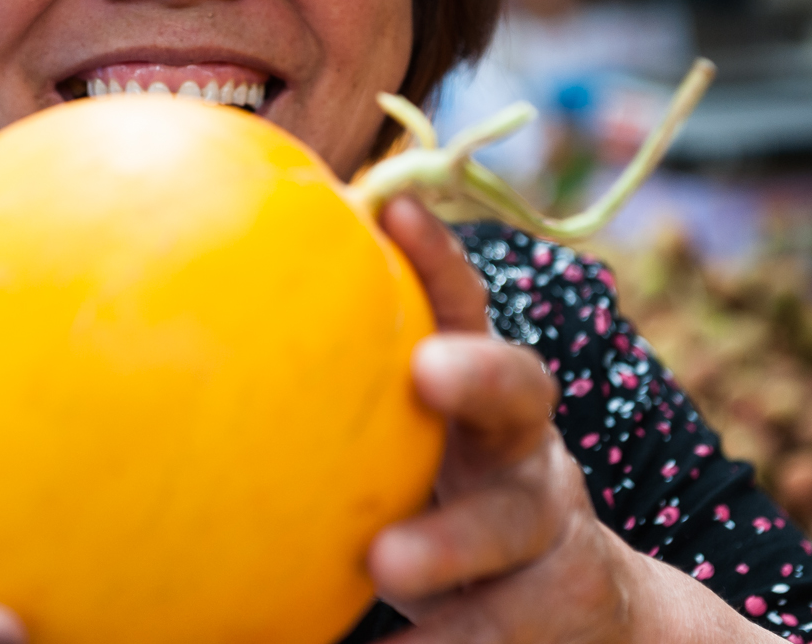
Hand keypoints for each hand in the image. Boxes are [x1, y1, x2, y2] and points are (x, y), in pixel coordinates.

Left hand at [368, 198, 775, 643]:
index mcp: (481, 390)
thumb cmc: (454, 493)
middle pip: (521, 390)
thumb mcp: (417, 436)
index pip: (464, 307)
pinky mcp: (559, 606)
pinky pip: (497, 627)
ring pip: (510, 525)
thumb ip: (356, 384)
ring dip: (451, 540)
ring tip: (386, 564)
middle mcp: (524, 443)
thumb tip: (227, 315)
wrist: (583, 607)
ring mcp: (550, 526)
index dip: (439, 257)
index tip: (395, 209)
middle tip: (428, 371)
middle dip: (480, 371)